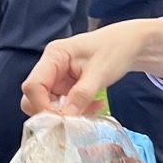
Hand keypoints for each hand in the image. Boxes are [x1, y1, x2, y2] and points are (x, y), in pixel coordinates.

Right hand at [22, 19, 162, 116]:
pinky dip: (75, 111)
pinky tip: (94, 106)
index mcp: (54, 56)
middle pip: (33, 97)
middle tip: (77, 119)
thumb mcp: (100, 72)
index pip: (33, 86)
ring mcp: (57, 78)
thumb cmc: (115, 49)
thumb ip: (82, 95)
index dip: (42, 106)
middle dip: (52, 113)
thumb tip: (66, 118)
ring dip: (66, 114)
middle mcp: (50, 67)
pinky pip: (62, 105)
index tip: (62, 119)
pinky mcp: (66, 87)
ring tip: (92, 110)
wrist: (129, 43)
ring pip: (47, 105)